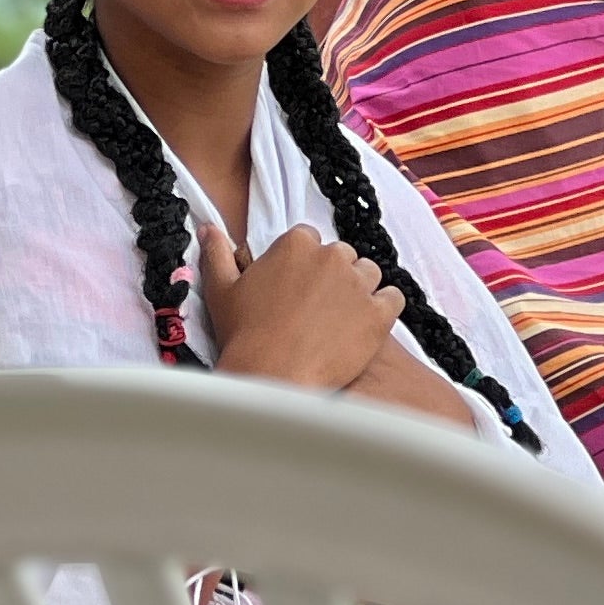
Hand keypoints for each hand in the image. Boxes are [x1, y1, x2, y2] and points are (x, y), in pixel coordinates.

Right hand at [197, 222, 401, 393]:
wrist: (272, 377)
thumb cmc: (244, 335)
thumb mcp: (221, 288)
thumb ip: (216, 252)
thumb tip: (209, 227)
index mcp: (296, 243)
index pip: (310, 239)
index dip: (304, 263)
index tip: (297, 286)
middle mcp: (331, 256)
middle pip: (342, 255)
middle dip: (333, 276)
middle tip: (317, 307)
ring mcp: (358, 284)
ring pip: (369, 274)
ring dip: (359, 290)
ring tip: (341, 318)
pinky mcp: (379, 313)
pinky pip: (394, 298)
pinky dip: (385, 308)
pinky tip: (367, 324)